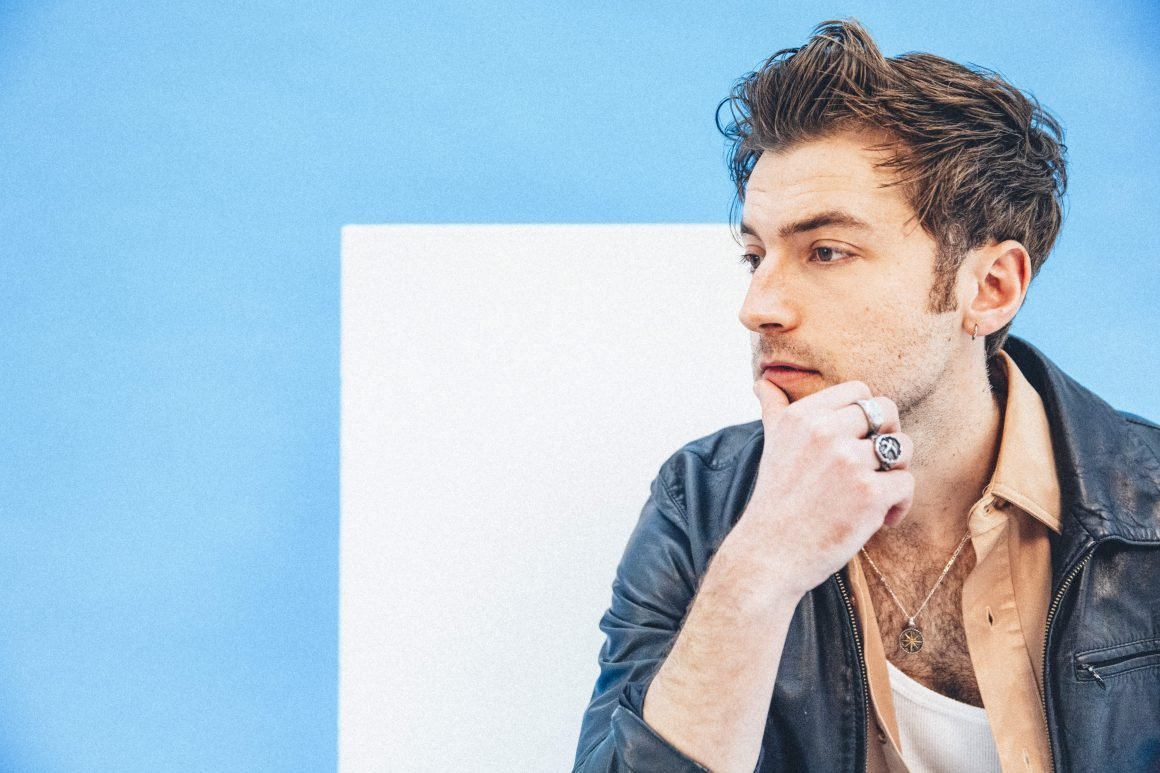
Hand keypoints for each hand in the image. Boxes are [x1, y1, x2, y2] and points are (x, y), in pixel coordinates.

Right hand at [725, 378, 914, 598]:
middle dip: (888, 437)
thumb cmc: (776, 501)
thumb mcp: (771, 445)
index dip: (867, 415)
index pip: (859, 390)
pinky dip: (898, 505)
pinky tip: (878, 520)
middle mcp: (825, 431)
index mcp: (803, 415)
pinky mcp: (870, 493)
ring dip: (896, 471)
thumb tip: (763, 382)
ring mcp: (849, 461)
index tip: (857, 441)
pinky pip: (906, 483)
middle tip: (874, 465)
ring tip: (875, 493)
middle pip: (887, 411)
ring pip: (903, 447)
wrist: (770, 554)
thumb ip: (774, 409)